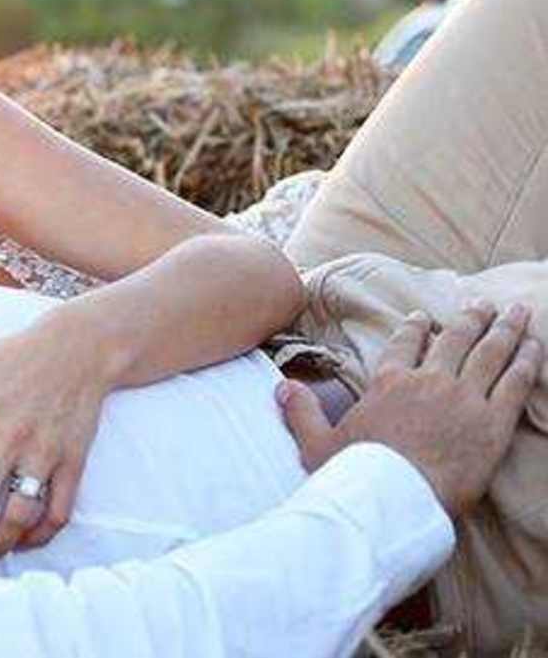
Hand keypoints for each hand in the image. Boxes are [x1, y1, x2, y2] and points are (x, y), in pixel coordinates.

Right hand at [279, 303, 540, 516]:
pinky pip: (515, 382)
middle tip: (483, 305)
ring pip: (490, 352)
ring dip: (505, 329)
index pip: (403, 346)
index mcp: (388, 384)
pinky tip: (535, 346)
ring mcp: (464, 398)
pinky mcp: (493, 422)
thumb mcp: (314, 443)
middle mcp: (428, 382)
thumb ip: (300, 410)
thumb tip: (280, 387)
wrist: (393, 498)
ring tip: (516, 312)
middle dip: (470, 318)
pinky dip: (527, 361)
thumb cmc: (353, 474)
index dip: (413, 329)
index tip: (421, 318)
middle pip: (454, 340)